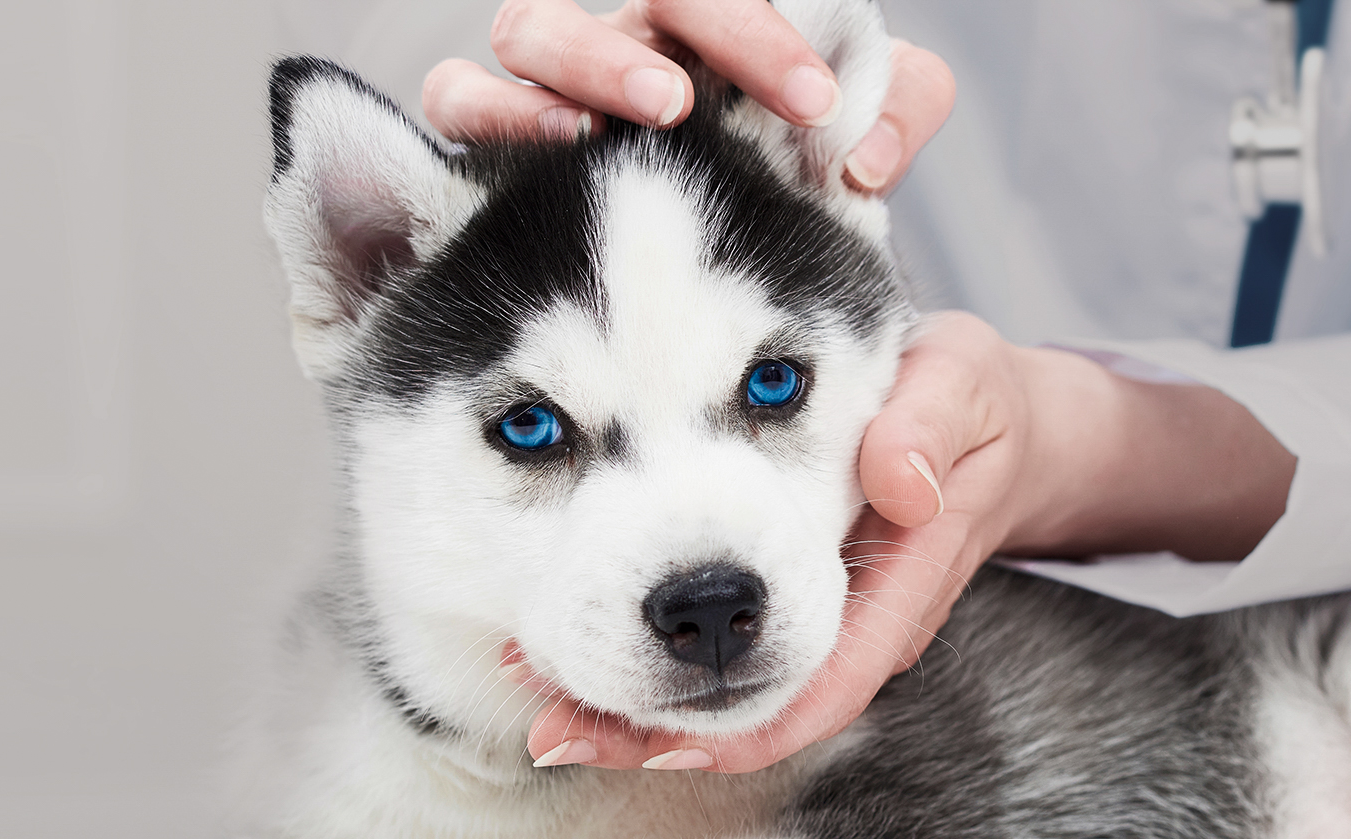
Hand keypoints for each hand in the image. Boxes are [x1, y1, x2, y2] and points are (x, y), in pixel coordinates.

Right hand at [423, 0, 952, 191]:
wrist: (716, 296)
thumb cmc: (784, 186)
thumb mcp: (860, 140)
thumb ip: (895, 112)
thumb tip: (866, 154)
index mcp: (704, 28)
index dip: (757, 35)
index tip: (815, 103)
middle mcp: (624, 44)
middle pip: (621, 2)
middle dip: (647, 45)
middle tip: (683, 106)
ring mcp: (550, 85)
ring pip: (526, 31)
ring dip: (572, 69)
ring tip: (605, 128)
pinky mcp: (485, 142)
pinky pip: (455, 99)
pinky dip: (490, 115)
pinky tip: (548, 153)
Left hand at [522, 313, 1298, 772]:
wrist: (995, 425)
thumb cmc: (973, 402)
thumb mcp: (964, 387)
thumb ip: (931, 427)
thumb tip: (901, 480)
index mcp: (897, 587)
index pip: (823, 684)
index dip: (745, 725)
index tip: (663, 743)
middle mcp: (853, 626)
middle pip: (755, 711)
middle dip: (656, 732)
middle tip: (554, 731)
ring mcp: (816, 621)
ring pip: (724, 691)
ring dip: (633, 705)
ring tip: (538, 703)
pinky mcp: (783, 601)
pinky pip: (715, 650)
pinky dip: (642, 654)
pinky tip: (569, 648)